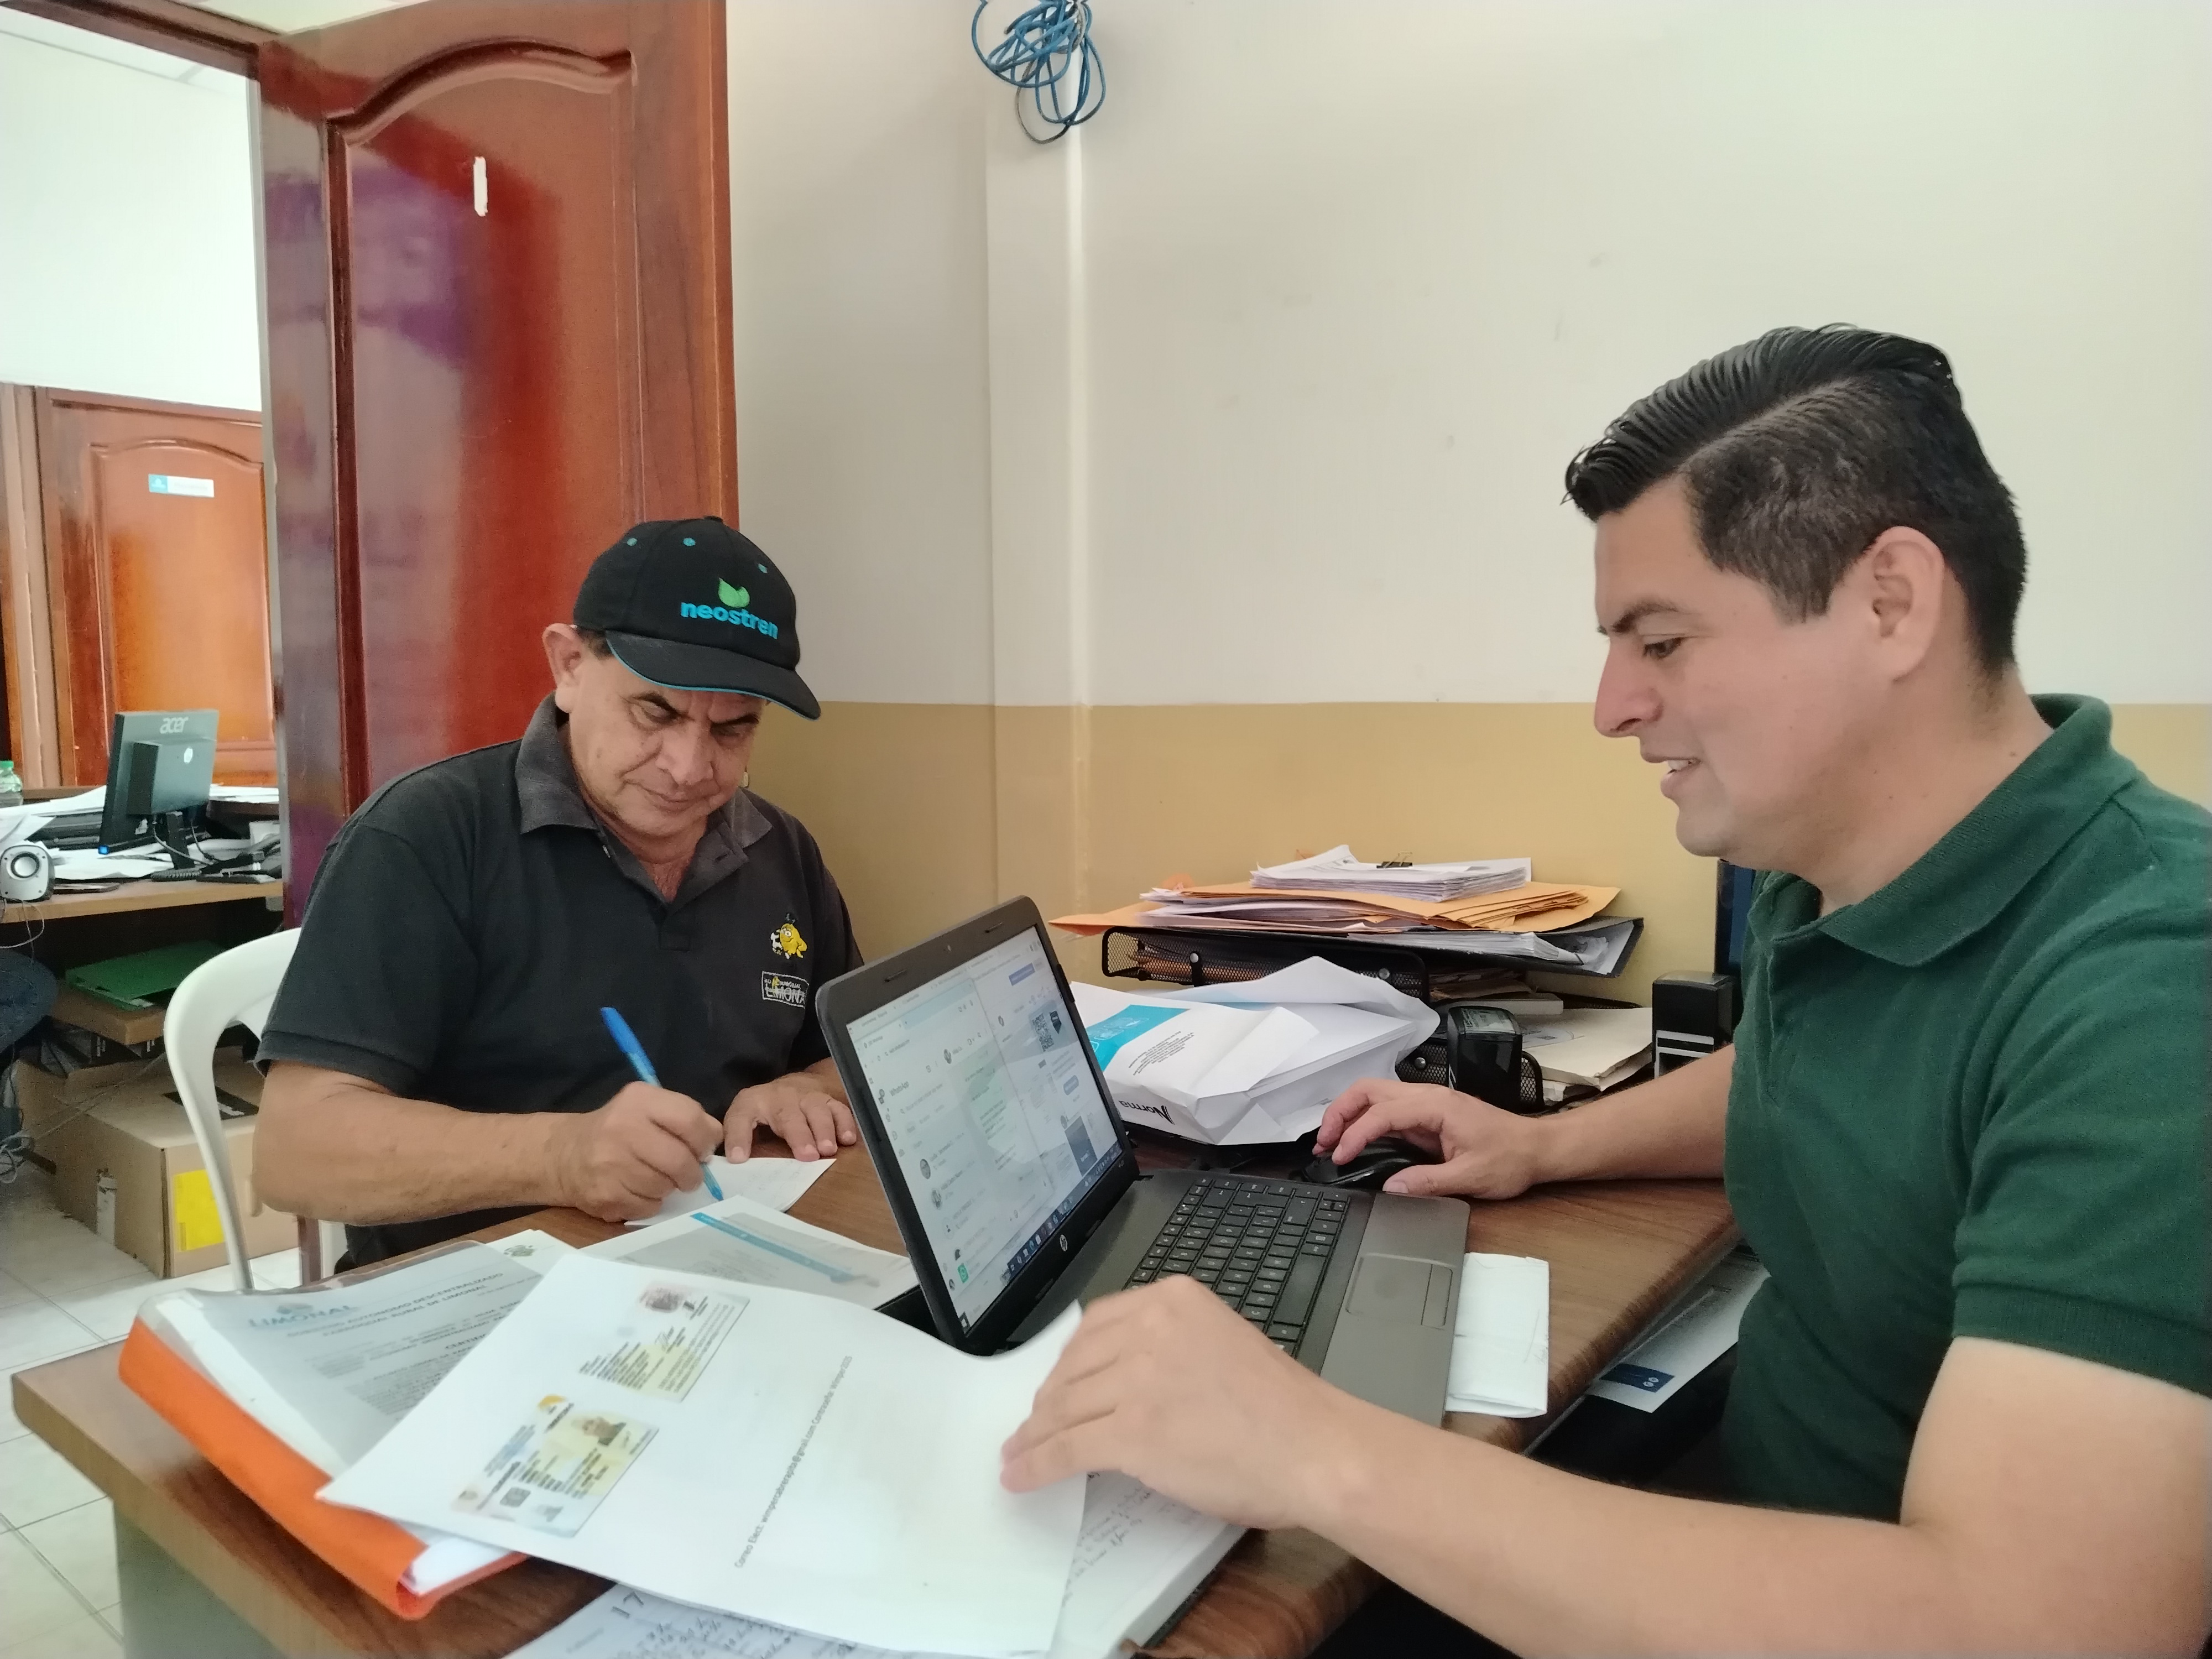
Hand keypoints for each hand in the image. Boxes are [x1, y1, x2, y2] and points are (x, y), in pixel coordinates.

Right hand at [547, 1082, 721, 1220]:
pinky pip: (647, 1206)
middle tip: (688, 1175)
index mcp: (638, 1101)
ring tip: (656, 1178)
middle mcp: (621, 1129)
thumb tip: (717, 1138)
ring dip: (669, 1187)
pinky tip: (637, 1190)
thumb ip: (685, 1117)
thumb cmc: (618, 1129)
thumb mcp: (647, 1108)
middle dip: (692, 1173)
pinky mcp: (604, 1195)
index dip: (705, 1140)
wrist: (565, 1155)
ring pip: (665, 1186)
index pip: (689, 1119)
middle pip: (680, 1160)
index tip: (703, 1150)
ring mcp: (610, 1164)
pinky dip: (651, 1202)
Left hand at [724, 1071, 855, 1161]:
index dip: (739, 1137)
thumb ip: (738, 1137)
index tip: (739, 1159)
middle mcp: (782, 1097)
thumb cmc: (766, 1109)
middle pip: (789, 1115)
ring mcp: (808, 1097)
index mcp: (754, 1103)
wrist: (795, 1084)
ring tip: (828, 1150)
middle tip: (807, 1155)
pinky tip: (848, 1139)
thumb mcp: (744, 1118)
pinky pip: (840, 1109)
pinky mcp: (829, 1099)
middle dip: (800, 1135)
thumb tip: (737, 1161)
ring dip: (824, 1130)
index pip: (741, 1116)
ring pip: (818, 1110)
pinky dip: (846, 1123)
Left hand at [1000, 1277, 1371, 1528]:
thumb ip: (1173, 1347)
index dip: (1069, 1360)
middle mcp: (1151, 1326)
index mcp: (1175, 1297)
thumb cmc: (1285, 1409)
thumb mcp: (1223, 1343)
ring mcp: (1138, 1378)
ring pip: (1063, 1407)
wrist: (1316, 1449)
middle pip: (1075, 1364)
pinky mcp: (1132, 1431)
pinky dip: (1036, 1464)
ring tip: (1018, 1452)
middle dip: (1048, 1399)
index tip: (1057, 1382)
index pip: (1096, 1324)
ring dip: (1033, 1434)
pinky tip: (1020, 1476)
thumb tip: (1129, 1379)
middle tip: (1034, 1423)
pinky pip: (1067, 1447)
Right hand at [1314, 1078, 1549, 1198]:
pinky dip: (1364, 1122)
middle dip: (1340, 1112)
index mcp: (1436, 1106)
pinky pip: (1387, 1111)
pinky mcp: (1427, 1116)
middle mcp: (1428, 1097)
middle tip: (1323, 1142)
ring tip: (1331, 1142)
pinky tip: (1355, 1142)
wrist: (1537, 1149)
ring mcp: (1426, 1104)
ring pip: (1374, 1095)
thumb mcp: (1471, 1177)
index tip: (1340, 1156)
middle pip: (1369, 1090)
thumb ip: (1427, 1182)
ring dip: (1348, 1114)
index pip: (1382, 1112)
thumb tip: (1389, 1189)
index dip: (1356, 1133)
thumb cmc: (1511, 1158)